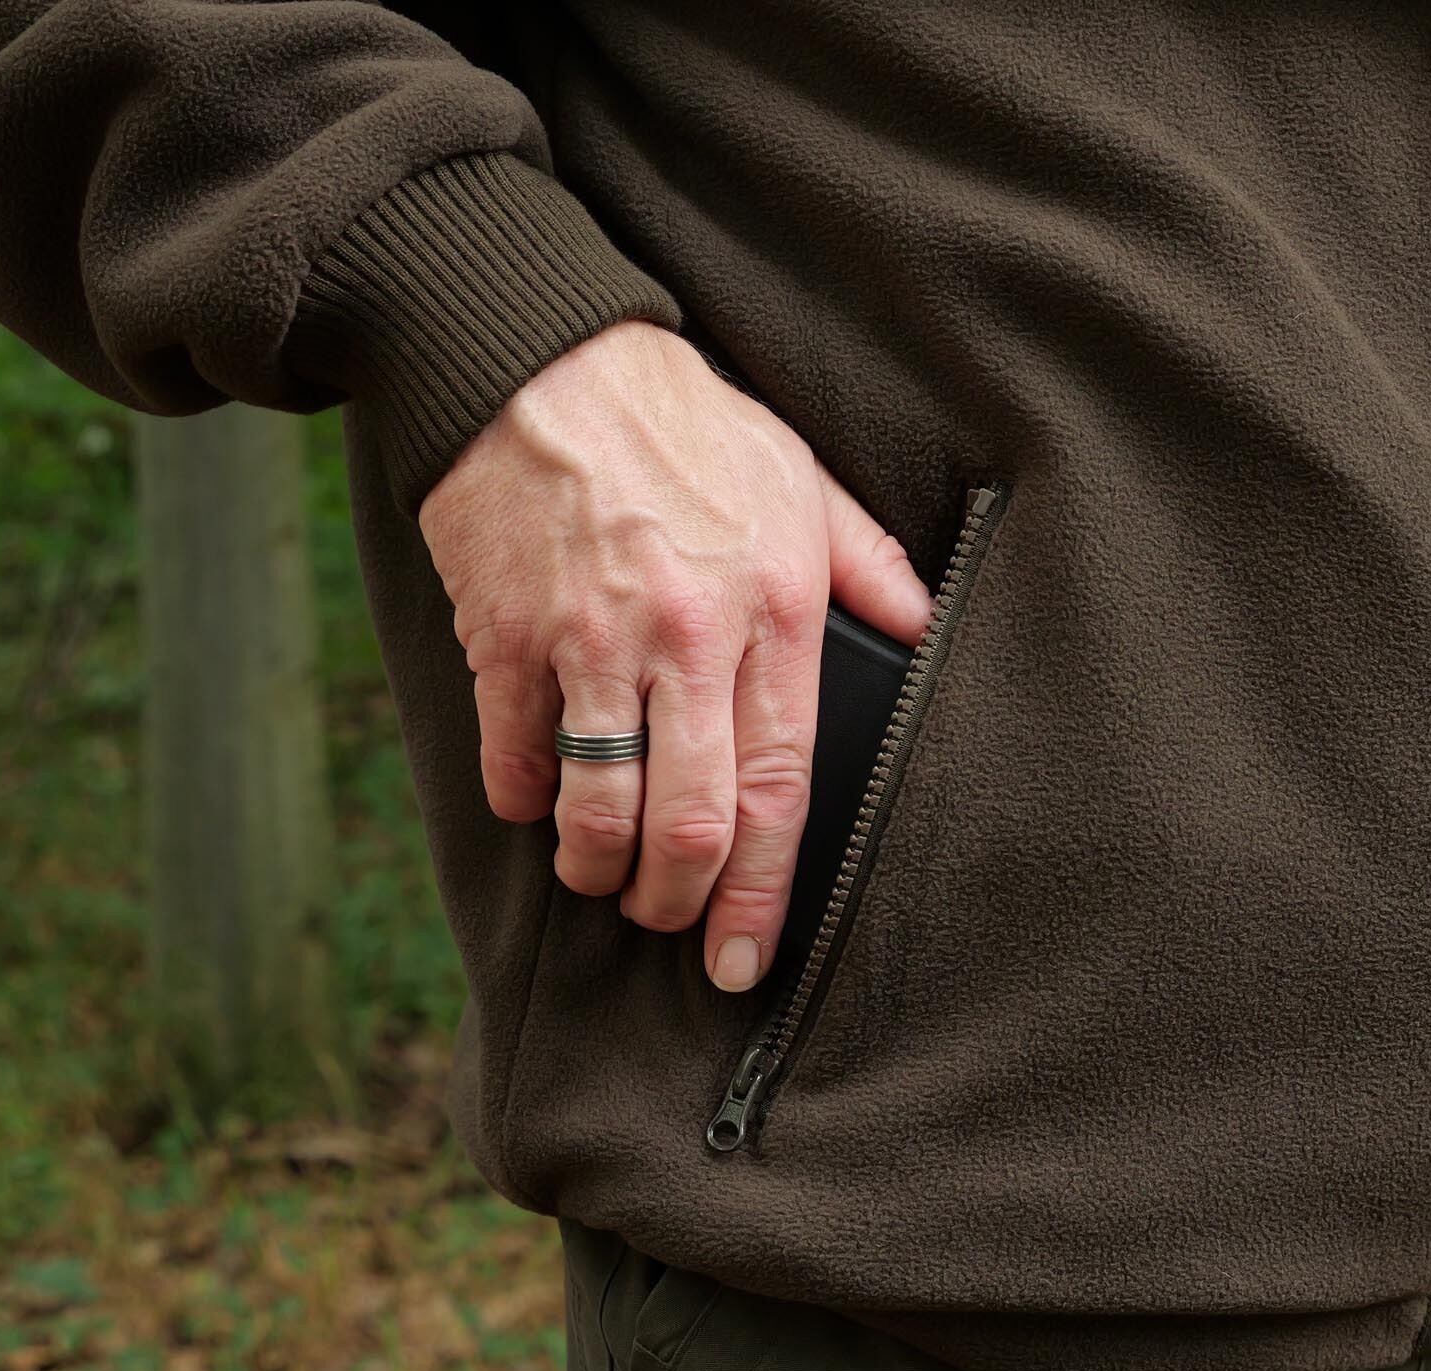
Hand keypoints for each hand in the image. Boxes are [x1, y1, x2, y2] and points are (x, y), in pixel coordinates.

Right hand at [418, 319, 932, 991]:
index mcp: (778, 607)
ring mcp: (591, 639)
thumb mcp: (799, 473)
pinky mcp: (505, 633)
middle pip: (690, 823)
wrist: (536, 352)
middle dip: (678, 904)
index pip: (780, 788)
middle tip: (668, 924)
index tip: (746, 958)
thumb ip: (867, 561)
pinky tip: (533, 802)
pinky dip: (522, 799)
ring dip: (596, 867)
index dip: (761, 894)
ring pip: (599, 808)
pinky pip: (515, 756)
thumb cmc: (679, 417)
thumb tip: (924, 628)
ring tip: (600, 873)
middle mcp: (690, 635)